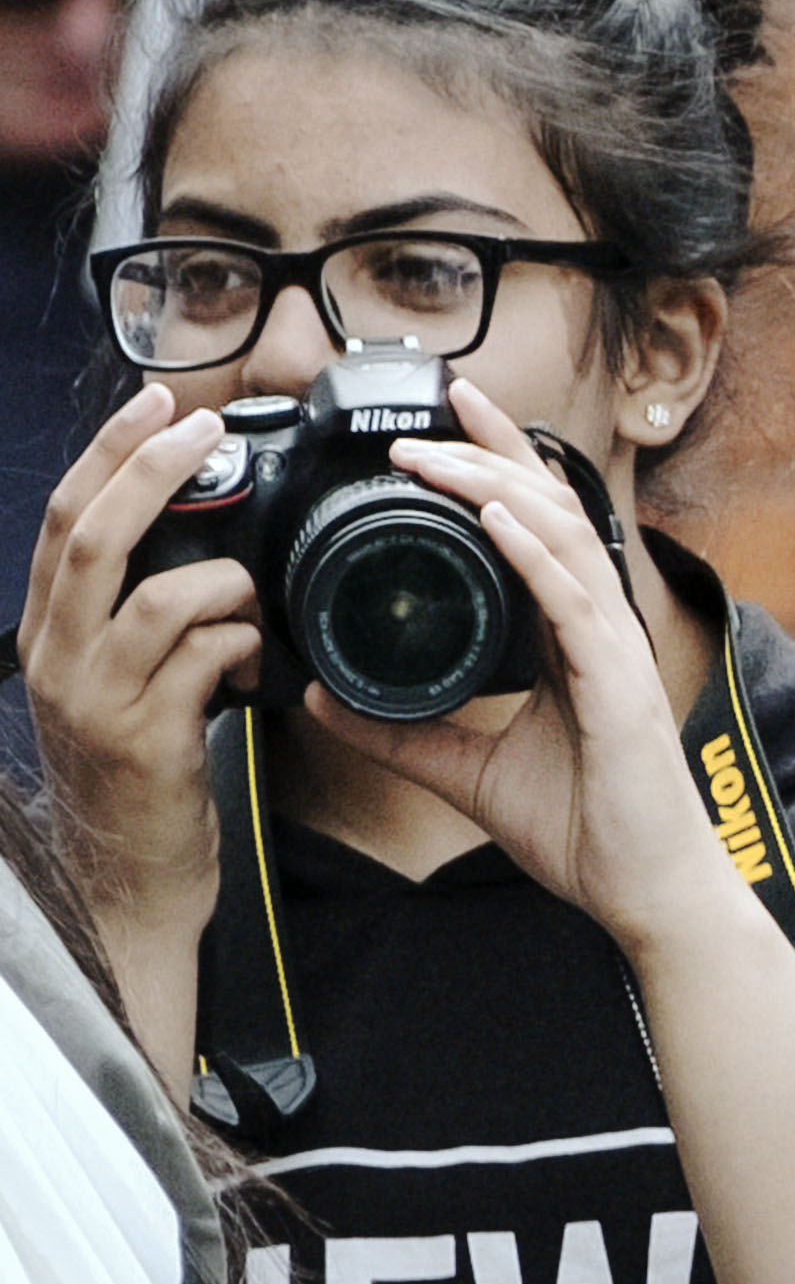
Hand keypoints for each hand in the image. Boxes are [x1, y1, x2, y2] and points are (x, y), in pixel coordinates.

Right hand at [18, 384, 262, 962]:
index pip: (63, 520)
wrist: (124, 879)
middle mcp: (54, 657)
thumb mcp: (117, 682)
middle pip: (92, 536)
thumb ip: (139, 618)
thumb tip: (201, 546)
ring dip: (225, 584)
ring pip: (160, 596)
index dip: (107, 454)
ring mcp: (92, 698)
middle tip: (198, 427)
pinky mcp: (142, 739)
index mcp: (48, 634)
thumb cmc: (138, 773)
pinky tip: (256, 666)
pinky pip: (203, 660)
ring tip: (250, 605)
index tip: (154, 403)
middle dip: (147, 469)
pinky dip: (243, 646)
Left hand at [317, 385, 740, 953]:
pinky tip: (498, 521)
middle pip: (552, 508)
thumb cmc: (586, 830)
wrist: (644, 890)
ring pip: (562, 539)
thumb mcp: (468, 774)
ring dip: (498, 489)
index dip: (499, 463)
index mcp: (570, 637)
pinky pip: (574, 602)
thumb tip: (320, 700)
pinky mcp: (620, 684)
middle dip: (492, 451)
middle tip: (432, 409)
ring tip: (439, 457)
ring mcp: (613, 650)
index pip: (536, 525)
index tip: (448, 415)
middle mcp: (598, 628)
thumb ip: (402, 734)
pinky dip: (536, 556)